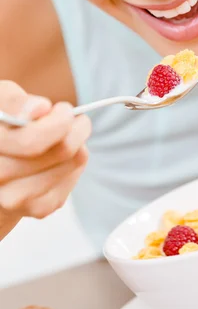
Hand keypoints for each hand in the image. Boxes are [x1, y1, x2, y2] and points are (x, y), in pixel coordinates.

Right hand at [0, 81, 90, 238]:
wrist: (1, 160)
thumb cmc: (4, 122)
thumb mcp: (2, 100)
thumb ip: (15, 102)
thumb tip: (39, 109)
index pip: (31, 141)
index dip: (58, 122)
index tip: (64, 110)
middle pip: (60, 151)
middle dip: (77, 128)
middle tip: (75, 118)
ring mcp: (16, 199)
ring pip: (72, 162)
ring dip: (79, 143)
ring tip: (66, 134)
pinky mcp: (38, 208)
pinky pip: (73, 177)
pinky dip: (74, 161)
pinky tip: (59, 155)